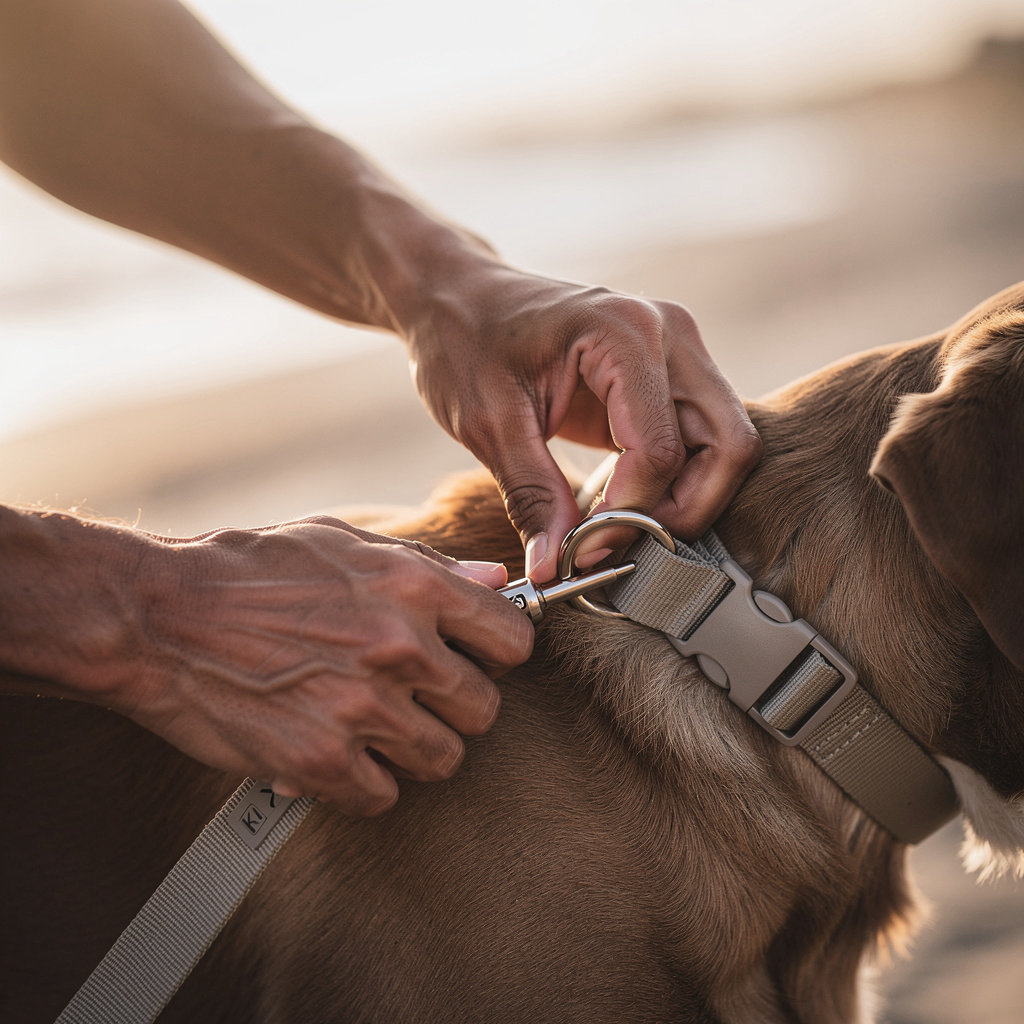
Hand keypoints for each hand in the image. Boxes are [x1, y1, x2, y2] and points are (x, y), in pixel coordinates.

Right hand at [116, 517, 532, 814]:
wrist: (158, 615)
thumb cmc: (251, 569)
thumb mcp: (344, 543)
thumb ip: (426, 565)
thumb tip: (495, 578)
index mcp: (412, 585)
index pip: (514, 638)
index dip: (497, 652)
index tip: (473, 658)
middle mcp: (398, 646)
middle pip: (484, 709)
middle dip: (453, 706)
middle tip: (413, 696)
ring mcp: (361, 707)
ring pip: (443, 759)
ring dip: (413, 748)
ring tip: (373, 726)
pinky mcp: (319, 760)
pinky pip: (382, 795)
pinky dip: (361, 782)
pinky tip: (334, 751)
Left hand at [406, 265, 761, 579]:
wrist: (460, 296)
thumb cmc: (465, 341)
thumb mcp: (487, 423)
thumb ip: (531, 496)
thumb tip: (554, 567)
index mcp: (625, 333)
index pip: (661, 449)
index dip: (628, 515)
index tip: (581, 551)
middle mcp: (670, 334)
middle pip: (728, 447)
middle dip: (682, 512)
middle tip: (620, 544)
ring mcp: (678, 352)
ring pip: (726, 447)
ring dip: (684, 500)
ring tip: (619, 526)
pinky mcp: (668, 376)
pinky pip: (700, 441)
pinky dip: (672, 482)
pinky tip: (620, 501)